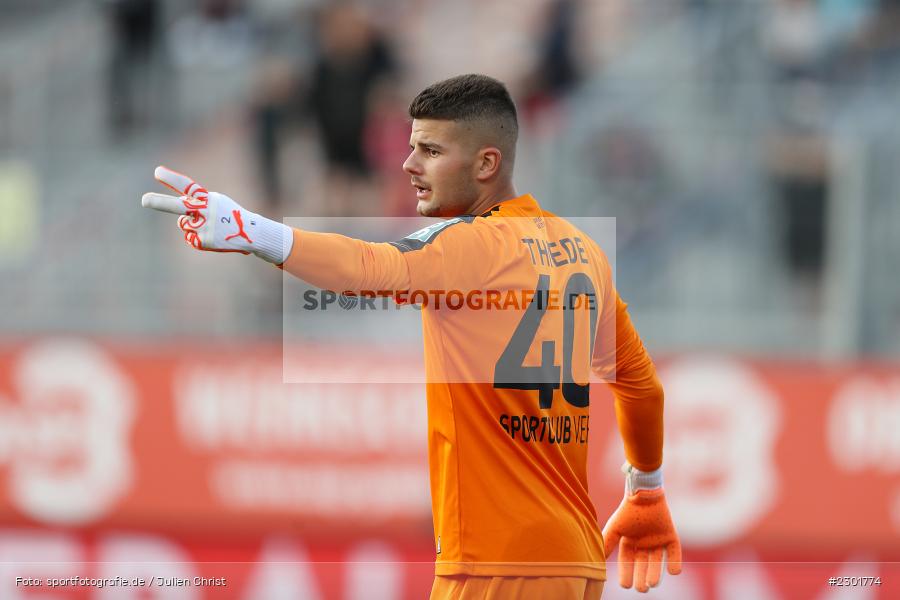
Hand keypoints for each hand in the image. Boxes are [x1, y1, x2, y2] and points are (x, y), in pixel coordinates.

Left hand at [142, 166, 291, 263]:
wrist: (250, 233)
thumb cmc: (230, 215)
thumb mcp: (217, 202)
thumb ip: (197, 205)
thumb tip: (179, 220)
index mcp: (208, 198)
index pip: (187, 186)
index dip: (171, 179)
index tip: (156, 172)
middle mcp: (205, 211)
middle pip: (177, 206)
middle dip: (159, 203)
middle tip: (143, 200)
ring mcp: (204, 226)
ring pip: (183, 225)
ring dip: (191, 226)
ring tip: (210, 227)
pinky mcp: (203, 240)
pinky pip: (190, 238)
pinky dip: (198, 238)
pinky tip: (212, 237)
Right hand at [602, 464, 681, 592]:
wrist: (643, 494)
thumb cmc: (627, 511)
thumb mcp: (615, 528)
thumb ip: (607, 543)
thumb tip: (597, 560)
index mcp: (630, 541)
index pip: (627, 561)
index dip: (626, 573)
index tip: (625, 586)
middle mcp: (644, 543)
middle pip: (643, 564)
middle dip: (642, 577)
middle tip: (642, 589)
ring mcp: (657, 540)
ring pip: (657, 561)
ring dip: (655, 573)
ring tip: (652, 583)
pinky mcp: (670, 536)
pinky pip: (674, 551)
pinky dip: (675, 562)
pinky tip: (673, 572)